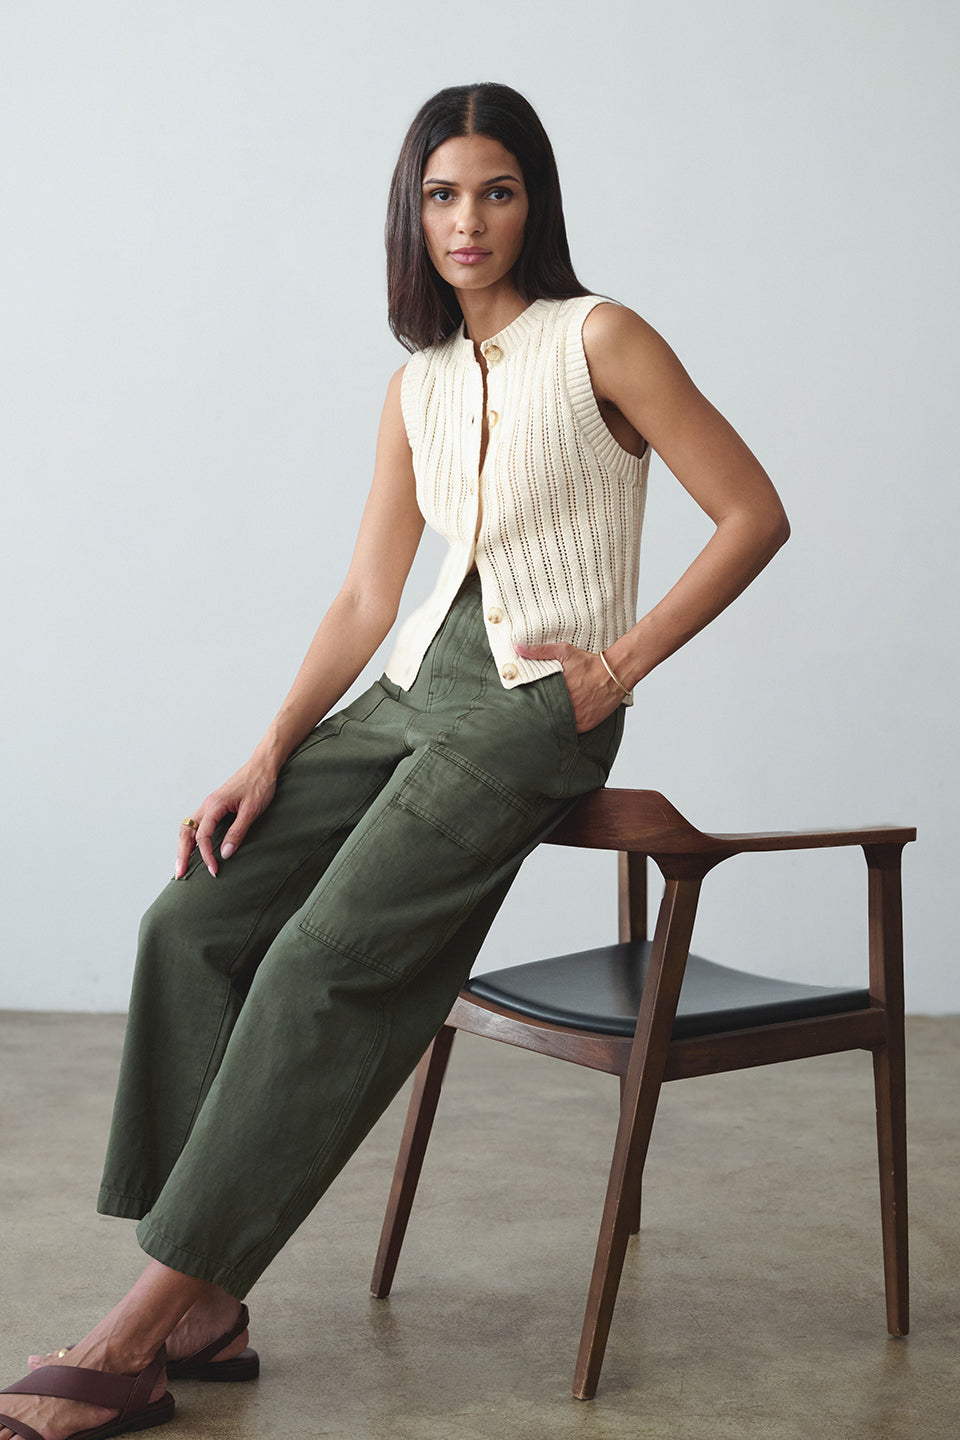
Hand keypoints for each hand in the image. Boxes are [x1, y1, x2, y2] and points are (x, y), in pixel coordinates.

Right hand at [176, 760, 278, 879]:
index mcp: (214, 805)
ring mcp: (210, 805)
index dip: (206, 855)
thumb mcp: (251, 811)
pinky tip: (195, 847)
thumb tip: (225, 853)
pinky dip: (193, 838)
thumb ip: (237, 832)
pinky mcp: (216, 806)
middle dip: (182, 854)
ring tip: (183, 864)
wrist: (264, 765)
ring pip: (189, 827)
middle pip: (186, 832)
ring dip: (184, 846)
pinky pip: (198, 824)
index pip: (202, 836)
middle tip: (180, 873)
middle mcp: (208, 805)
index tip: (214, 870)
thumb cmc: (260, 784)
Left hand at [513, 641, 624, 732]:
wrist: (614, 673)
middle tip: (532, 715)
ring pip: (559, 725)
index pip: (537, 703)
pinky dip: (567, 727)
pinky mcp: (587, 724)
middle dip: (541, 714)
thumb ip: (539, 651)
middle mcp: (568, 705)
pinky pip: (572, 730)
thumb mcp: (563, 651)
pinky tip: (561, 722)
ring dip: (554, 722)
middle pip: (547, 716)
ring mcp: (578, 717)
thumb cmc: (589, 662)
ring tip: (547, 719)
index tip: (524, 706)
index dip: (530, 706)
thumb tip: (516, 647)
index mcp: (558, 690)